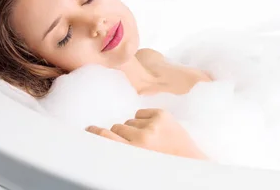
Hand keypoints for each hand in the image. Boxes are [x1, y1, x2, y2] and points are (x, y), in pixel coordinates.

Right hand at [86, 109, 206, 159]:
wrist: (189, 162)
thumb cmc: (161, 167)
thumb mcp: (136, 164)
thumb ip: (122, 151)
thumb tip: (105, 136)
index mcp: (133, 154)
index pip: (105, 138)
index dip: (94, 132)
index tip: (89, 130)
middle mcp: (142, 139)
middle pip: (116, 127)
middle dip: (121, 134)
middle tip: (133, 143)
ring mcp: (153, 125)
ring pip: (129, 120)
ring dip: (134, 128)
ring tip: (148, 140)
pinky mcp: (162, 115)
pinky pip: (140, 113)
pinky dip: (144, 120)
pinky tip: (154, 130)